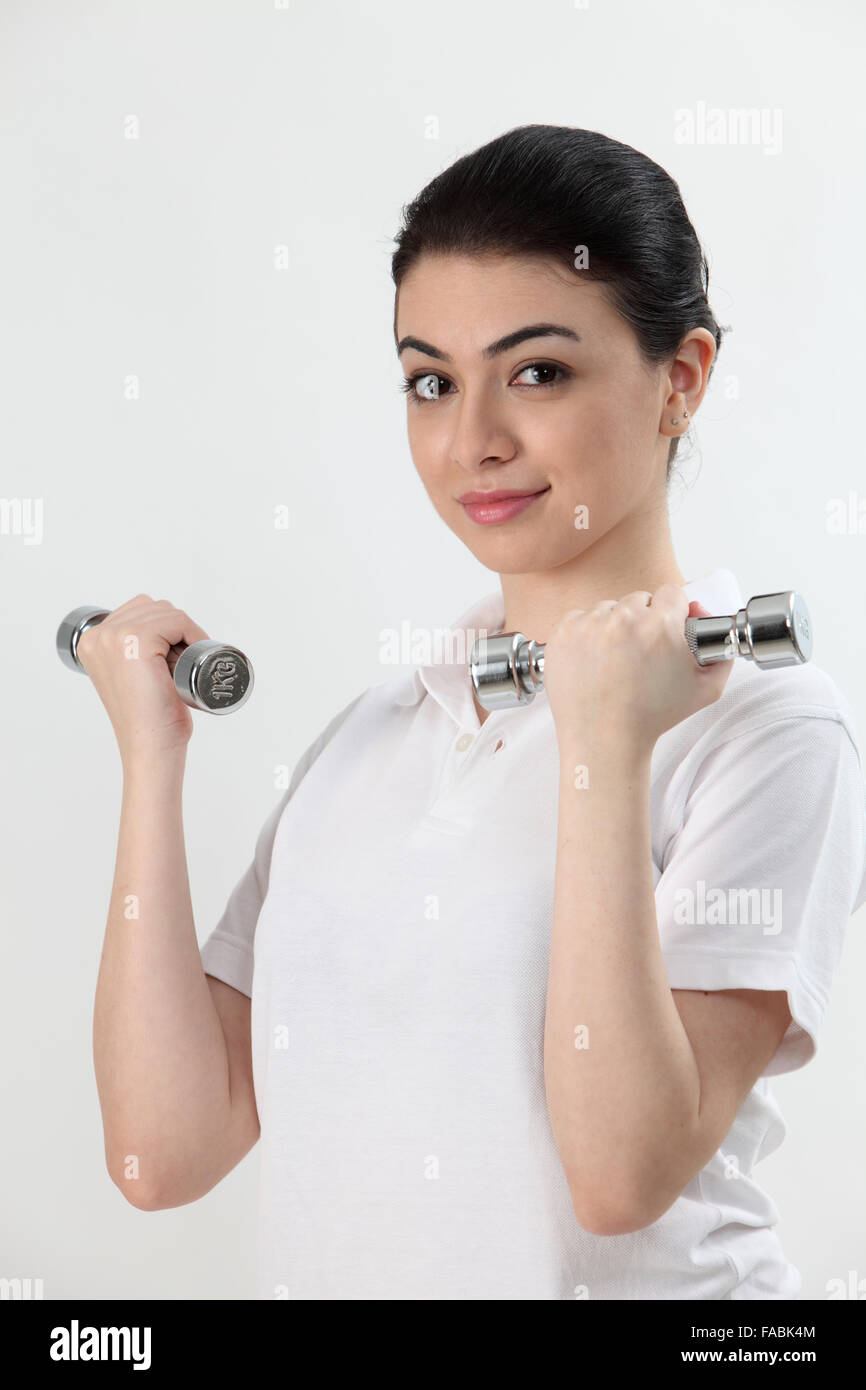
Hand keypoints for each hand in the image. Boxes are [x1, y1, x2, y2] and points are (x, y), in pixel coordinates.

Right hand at [75, 594, 211, 763]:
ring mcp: (113, 636)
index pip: (138, 611)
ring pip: (166, 613)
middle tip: (186, 664)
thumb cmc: (149, 720)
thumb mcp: (133, 678)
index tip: (179, 658)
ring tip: (185, 665)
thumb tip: (166, 632)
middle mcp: (96, 635)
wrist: (150, 747)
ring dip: (186, 633)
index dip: (167, 629)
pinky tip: (192, 657)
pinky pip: (176, 620)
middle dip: (177, 630)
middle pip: (153, 608)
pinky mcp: (135, 640)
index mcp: (91, 642)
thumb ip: (133, 654)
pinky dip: (193, 633)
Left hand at [542, 585, 734, 750]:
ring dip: (613, 626)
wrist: (604, 740)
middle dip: (643, 620)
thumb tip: (705, 615)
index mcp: (660, 626)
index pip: (671, 593)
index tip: (667, 626)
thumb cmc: (652, 717)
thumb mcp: (707, 689)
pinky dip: (586, 634)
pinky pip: (579, 618)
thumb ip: (719, 650)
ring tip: (615, 660)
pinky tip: (594, 660)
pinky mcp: (563, 633)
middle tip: (641, 651)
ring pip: (608, 609)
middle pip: (639, 599)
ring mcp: (589, 625)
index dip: (672, 610)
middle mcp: (623, 620)